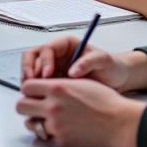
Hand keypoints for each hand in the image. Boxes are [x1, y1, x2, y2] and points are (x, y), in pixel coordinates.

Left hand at [16, 77, 143, 146]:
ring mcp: (56, 126)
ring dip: (36, 120)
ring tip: (47, 118)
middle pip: (20, 106)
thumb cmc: (105, 101)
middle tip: (34, 105)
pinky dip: (48, 133)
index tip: (33, 91)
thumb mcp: (80, 82)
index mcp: (57, 88)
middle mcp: (53, 106)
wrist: (120, 123)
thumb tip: (44, 86)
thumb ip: (59, 83)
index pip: (26, 86)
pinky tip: (58, 128)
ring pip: (30, 123)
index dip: (29, 88)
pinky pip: (44, 137)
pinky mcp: (61, 141)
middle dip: (26, 104)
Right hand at [20, 38, 146, 91]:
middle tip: (30, 83)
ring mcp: (53, 69)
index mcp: (66, 45)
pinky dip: (35, 91)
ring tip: (32, 93)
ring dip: (29, 81)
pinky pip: (38, 85)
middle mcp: (57, 55)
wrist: (117, 81)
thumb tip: (72, 70)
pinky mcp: (54, 83)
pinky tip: (39, 100)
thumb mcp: (104, 61)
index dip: (43, 61)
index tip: (47, 74)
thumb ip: (89, 62)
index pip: (47, 48)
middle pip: (33, 57)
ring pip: (31, 71)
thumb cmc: (111, 67)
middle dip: (29, 69)